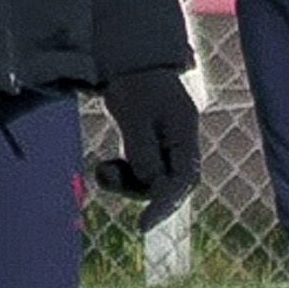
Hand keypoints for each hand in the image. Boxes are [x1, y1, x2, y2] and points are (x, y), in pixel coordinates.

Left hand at [92, 65, 200, 227]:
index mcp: (185, 132)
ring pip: (152, 183)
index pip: (183, 179)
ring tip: (103, 168)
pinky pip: (141, 174)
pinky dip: (123, 175)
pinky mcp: (151, 150)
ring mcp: (167, 147)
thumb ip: (142, 149)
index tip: (142, 226)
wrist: (128, 62)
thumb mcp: (134, 113)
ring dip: (127, 184)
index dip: (165, 204)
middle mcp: (181, 144)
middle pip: (170, 185)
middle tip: (108, 178)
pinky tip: (105, 166)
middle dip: (140, 191)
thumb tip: (150, 183)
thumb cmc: (133, 82)